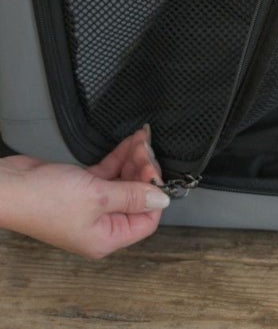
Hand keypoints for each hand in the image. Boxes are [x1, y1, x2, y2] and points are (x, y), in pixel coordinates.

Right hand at [0, 126, 169, 258]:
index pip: (146, 221)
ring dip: (134, 160)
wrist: (9, 186)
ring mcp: (92, 206)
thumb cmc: (46, 199)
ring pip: (124, 182)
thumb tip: (163, 200)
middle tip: (146, 150)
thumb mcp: (98, 197)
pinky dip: (120, 157)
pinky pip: (110, 173)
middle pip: (137, 198)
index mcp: (105, 238)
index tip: (155, 170)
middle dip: (145, 171)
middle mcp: (101, 225)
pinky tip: (130, 141)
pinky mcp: (83, 188)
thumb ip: (132, 196)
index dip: (155, 195)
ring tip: (140, 139)